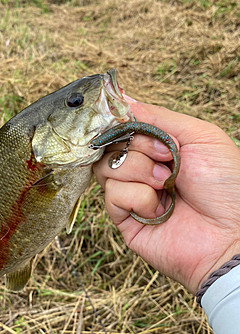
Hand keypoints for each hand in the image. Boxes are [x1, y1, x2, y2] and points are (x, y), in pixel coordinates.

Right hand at [94, 100, 239, 293]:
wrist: (233, 234)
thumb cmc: (226, 184)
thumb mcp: (199, 136)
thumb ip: (158, 117)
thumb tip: (124, 99)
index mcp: (156, 148)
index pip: (122, 127)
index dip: (121, 122)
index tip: (130, 122)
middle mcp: (140, 169)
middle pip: (109, 144)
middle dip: (138, 147)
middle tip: (168, 158)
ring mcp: (131, 194)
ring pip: (106, 167)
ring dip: (139, 171)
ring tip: (166, 184)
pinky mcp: (125, 219)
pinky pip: (112, 195)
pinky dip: (139, 197)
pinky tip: (160, 209)